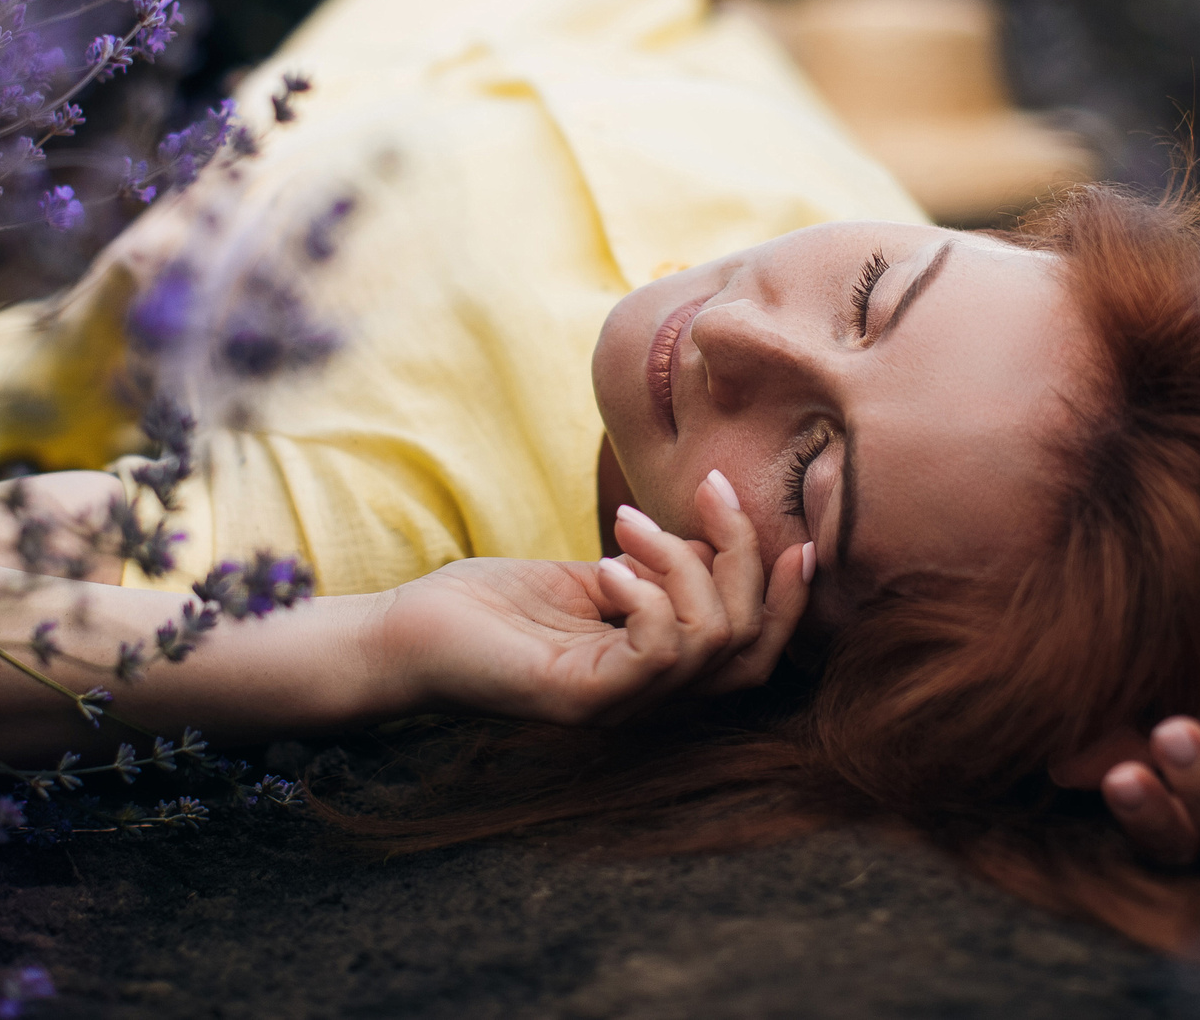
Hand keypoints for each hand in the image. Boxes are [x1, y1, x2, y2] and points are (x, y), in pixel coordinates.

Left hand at [375, 468, 810, 724]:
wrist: (404, 635)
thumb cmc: (489, 606)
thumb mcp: (591, 577)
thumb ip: (652, 570)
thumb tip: (708, 539)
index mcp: (656, 676)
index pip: (756, 654)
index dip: (787, 599)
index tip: (795, 535)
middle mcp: (648, 704)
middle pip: (751, 649)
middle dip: (746, 560)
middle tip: (708, 492)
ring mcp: (617, 707)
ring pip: (711, 642)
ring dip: (684, 563)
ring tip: (629, 523)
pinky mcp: (580, 701)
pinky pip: (656, 652)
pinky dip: (647, 594)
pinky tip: (606, 564)